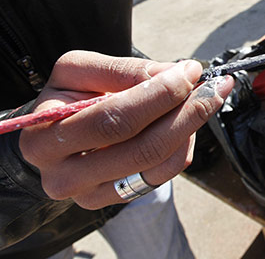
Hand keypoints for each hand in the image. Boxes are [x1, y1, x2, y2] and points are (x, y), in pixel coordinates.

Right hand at [18, 50, 233, 208]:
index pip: (115, 119)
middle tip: (214, 87)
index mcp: (45, 135)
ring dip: (191, 127)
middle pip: (143, 148)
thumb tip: (175, 74)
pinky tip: (185, 121)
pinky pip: (162, 175)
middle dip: (188, 112)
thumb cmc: (70, 96)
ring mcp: (89, 193)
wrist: (56, 132)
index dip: (160, 95)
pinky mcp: (114, 199)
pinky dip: (183, 144)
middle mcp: (62, 174)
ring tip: (204, 98)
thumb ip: (125, 71)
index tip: (190, 71)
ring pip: (158, 164)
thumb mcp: (81, 70)